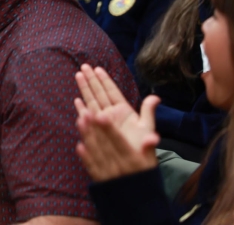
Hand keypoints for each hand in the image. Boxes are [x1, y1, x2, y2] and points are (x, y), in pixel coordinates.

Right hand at [74, 64, 158, 181]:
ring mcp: (103, 122)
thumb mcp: (147, 128)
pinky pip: (87, 117)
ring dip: (85, 89)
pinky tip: (77, 101)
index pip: (112, 91)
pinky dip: (81, 109)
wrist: (133, 167)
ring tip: (78, 75)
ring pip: (92, 102)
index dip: (105, 80)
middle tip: (84, 66)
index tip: (97, 69)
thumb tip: (156, 97)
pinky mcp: (97, 131)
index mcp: (124, 111)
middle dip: (92, 80)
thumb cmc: (141, 147)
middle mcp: (112, 114)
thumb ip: (148, 113)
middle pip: (99, 93)